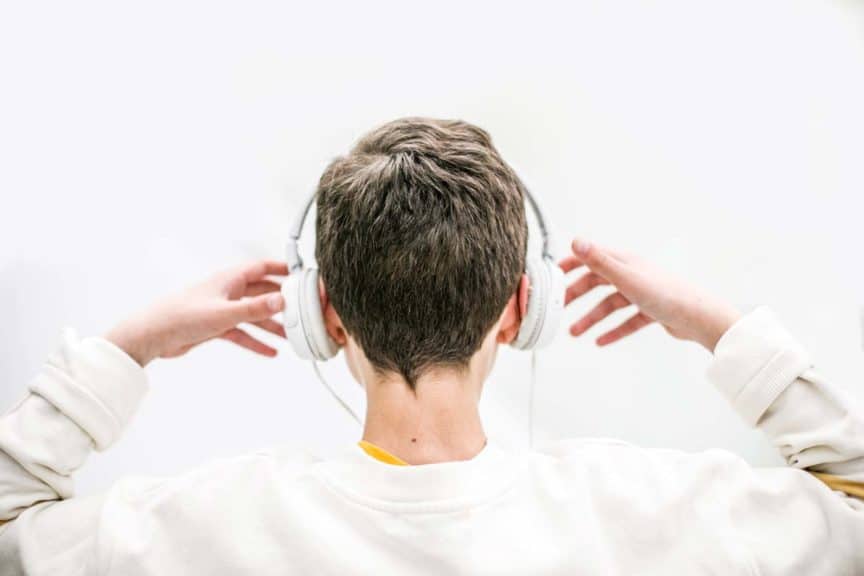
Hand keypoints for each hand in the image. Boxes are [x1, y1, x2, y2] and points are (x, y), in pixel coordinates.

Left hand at [106, 260, 288, 366]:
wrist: (152, 336)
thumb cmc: (180, 316)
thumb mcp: (224, 313)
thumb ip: (255, 308)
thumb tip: (283, 301)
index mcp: (229, 279)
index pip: (262, 268)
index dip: (282, 270)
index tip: (302, 275)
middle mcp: (228, 291)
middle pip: (262, 293)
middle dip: (282, 301)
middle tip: (303, 309)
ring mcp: (222, 309)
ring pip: (254, 315)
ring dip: (272, 325)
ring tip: (291, 337)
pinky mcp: (215, 326)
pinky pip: (242, 333)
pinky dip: (256, 341)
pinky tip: (270, 352)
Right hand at [559, 239, 740, 350]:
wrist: (698, 317)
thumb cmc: (665, 294)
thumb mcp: (625, 277)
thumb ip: (599, 260)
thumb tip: (576, 241)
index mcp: (625, 262)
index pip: (591, 258)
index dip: (571, 264)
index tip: (553, 274)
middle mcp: (632, 274)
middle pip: (597, 283)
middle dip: (577, 295)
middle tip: (559, 308)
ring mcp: (642, 293)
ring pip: (610, 305)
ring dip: (591, 318)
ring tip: (576, 333)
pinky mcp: (651, 311)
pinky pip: (626, 321)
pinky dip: (612, 330)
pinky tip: (600, 342)